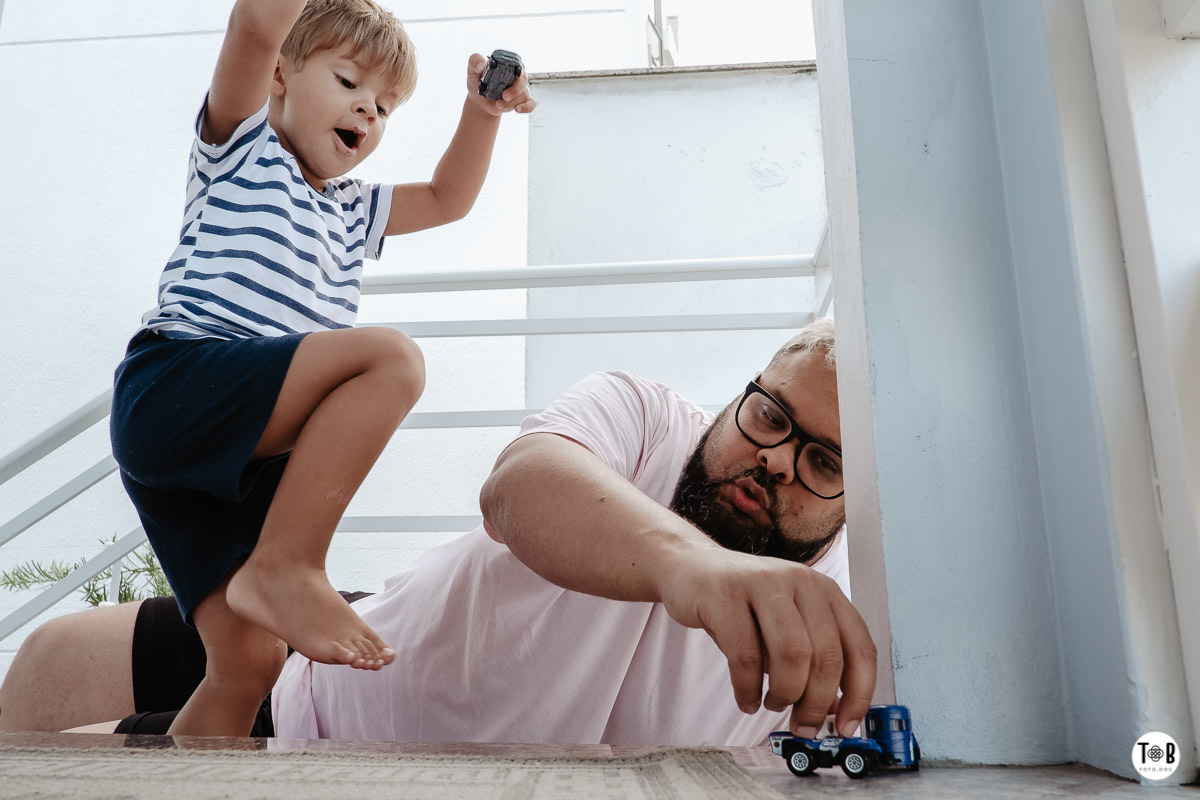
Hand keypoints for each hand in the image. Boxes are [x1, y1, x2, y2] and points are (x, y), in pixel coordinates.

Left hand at [466, 53, 537, 116]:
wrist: (479, 100)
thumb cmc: (478, 81)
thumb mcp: (472, 69)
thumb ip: (475, 61)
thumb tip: (481, 65)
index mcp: (507, 64)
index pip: (517, 63)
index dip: (517, 69)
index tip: (514, 74)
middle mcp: (516, 75)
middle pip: (523, 79)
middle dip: (515, 90)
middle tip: (504, 96)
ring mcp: (520, 88)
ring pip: (524, 95)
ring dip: (511, 103)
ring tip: (498, 104)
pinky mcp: (521, 100)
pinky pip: (531, 104)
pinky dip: (526, 107)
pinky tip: (517, 109)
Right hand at [656, 546, 875, 737]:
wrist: (690, 569)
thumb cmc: (743, 605)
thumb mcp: (786, 627)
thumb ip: (813, 663)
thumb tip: (837, 712)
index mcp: (824, 591)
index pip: (860, 648)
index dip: (859, 695)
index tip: (846, 727)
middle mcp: (799, 581)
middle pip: (826, 656)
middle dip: (816, 703)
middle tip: (803, 724)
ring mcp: (762, 584)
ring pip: (791, 654)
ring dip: (785, 694)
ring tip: (772, 703)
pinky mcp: (725, 595)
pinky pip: (744, 655)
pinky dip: (747, 689)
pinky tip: (746, 699)